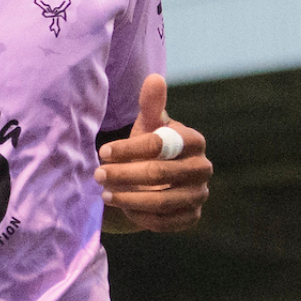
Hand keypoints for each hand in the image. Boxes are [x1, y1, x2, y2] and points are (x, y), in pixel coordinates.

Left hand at [94, 74, 211, 231]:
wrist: (160, 178)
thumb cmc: (151, 145)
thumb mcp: (148, 124)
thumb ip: (151, 104)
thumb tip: (154, 78)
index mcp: (194, 140)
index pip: (159, 144)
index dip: (128, 148)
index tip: (103, 151)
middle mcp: (202, 168)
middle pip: (159, 173)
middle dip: (124, 174)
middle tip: (98, 174)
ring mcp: (200, 194)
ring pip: (162, 201)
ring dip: (129, 198)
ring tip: (104, 194)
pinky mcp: (192, 217)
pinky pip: (166, 222)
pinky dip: (141, 217)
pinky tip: (123, 208)